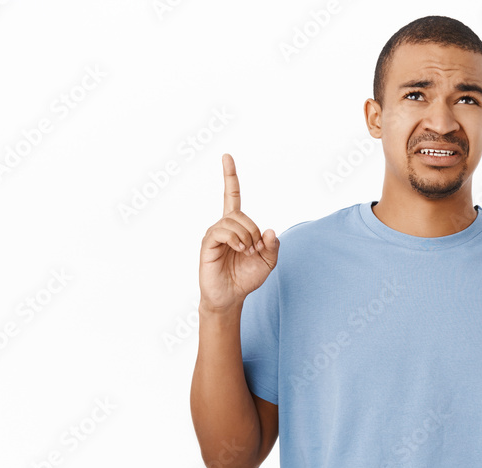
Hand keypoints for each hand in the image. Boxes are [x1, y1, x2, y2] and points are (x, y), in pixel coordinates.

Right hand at [198, 154, 279, 311]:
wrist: (232, 296)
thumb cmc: (247, 277)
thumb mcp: (268, 262)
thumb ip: (273, 246)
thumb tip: (270, 230)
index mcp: (237, 226)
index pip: (231, 195)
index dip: (230, 177)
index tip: (226, 157)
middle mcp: (223, 226)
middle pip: (241, 214)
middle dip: (254, 230)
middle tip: (255, 249)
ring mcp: (214, 234)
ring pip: (233, 221)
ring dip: (246, 236)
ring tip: (246, 252)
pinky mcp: (207, 244)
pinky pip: (222, 231)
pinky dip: (235, 238)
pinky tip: (239, 249)